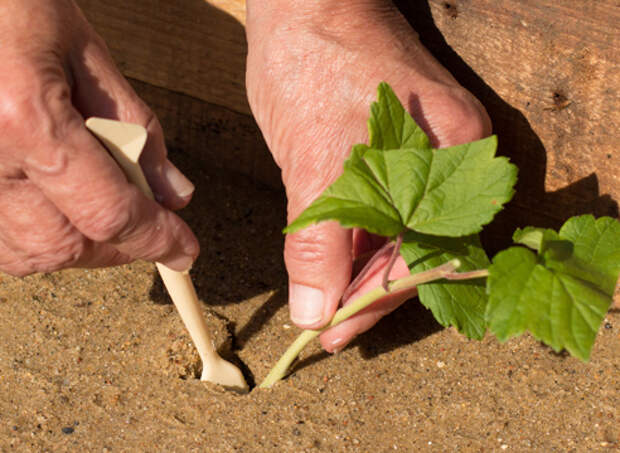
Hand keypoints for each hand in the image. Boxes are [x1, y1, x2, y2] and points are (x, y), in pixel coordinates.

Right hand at [0, 0, 198, 275]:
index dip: (154, 238)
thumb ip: (136, 128)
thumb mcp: (88, 55)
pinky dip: (38, 240)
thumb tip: (173, 194)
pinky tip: (60, 211)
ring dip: (79, 246)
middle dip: (119, 245)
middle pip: (65, 244)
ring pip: (28, 254)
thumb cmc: (14, 9)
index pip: (106, 211)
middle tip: (147, 224)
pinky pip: (0, 243)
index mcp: (23, 118)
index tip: (184, 250)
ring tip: (103, 211)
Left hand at [246, 0, 490, 350]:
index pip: (423, 253)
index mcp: (455, 154)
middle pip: (415, 248)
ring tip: (323, 306)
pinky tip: (330, 266)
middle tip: (326, 328)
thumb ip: (321, 239)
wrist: (303, 2)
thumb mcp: (315, 154)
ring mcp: (423, 155)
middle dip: (368, 293)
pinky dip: (354, 242)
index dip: (376, 301)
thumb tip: (317, 311)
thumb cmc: (317, 60)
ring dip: (358, 272)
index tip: (335, 334)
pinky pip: (382, 210)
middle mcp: (450, 160)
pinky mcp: (393, 152)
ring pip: (397, 234)